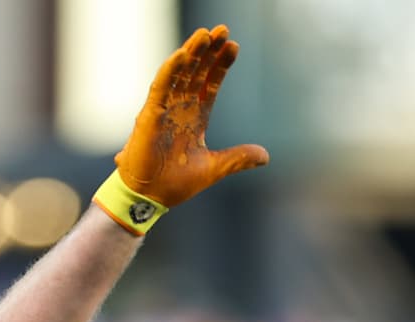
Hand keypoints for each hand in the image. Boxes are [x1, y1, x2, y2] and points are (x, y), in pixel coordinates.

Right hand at [116, 25, 268, 207]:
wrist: (151, 199)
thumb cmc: (175, 183)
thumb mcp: (215, 168)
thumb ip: (238, 158)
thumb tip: (265, 156)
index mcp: (194, 118)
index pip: (209, 84)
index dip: (220, 65)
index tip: (234, 46)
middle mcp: (179, 109)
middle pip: (196, 72)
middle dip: (209, 51)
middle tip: (223, 30)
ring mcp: (164, 110)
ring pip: (179, 74)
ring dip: (192, 53)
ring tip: (206, 33)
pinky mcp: (150, 115)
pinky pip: (161, 87)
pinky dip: (170, 70)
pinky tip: (182, 54)